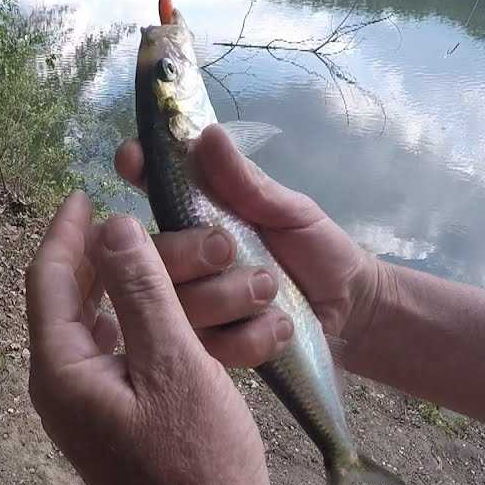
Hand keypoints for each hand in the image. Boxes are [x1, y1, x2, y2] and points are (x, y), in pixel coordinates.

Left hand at [26, 192, 273, 484]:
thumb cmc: (196, 462)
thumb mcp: (174, 365)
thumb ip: (142, 291)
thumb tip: (112, 227)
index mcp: (62, 370)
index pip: (48, 280)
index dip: (67, 232)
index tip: (86, 192)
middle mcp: (70, 382)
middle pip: (91, 296)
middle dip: (141, 259)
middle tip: (187, 233)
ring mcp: (98, 401)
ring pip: (125, 321)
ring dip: (171, 291)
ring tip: (222, 267)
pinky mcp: (128, 414)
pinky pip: (144, 352)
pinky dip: (177, 327)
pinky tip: (217, 312)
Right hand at [114, 123, 387, 369]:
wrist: (352, 306)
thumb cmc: (316, 249)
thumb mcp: (290, 210)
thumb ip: (247, 182)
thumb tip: (209, 135)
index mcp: (199, 217)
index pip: (154, 187)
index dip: (138, 171)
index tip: (132, 159)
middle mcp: (187, 261)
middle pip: (154, 257)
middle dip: (190, 251)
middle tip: (229, 248)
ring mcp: (198, 308)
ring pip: (182, 305)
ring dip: (232, 295)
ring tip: (273, 289)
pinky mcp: (216, 348)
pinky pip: (214, 345)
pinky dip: (253, 334)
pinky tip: (280, 324)